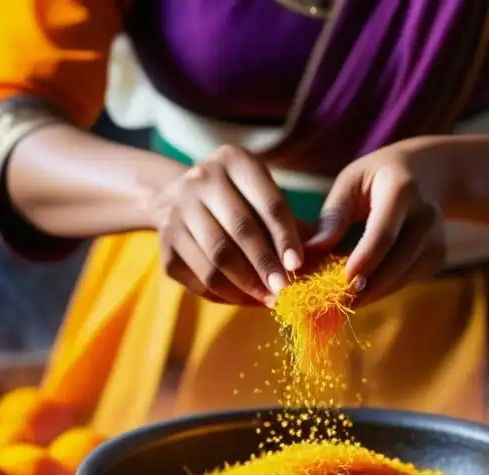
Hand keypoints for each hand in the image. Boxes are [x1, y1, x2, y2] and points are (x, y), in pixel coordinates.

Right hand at [152, 145, 303, 305]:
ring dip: (246, 285)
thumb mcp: (264, 196)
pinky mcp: (165, 246)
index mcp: (234, 160)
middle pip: (238, 231)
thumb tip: (323, 256)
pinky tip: (246, 299)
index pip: (267, 203)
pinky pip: (198, 279)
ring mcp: (177, 212)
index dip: (284, 237)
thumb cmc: (240, 201)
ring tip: (267, 299)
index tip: (298, 265)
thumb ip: (292, 224)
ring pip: (216, 260)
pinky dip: (225, 295)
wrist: (179, 198)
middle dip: (265, 265)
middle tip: (284, 289)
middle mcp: (200, 180)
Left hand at [306, 140, 447, 304]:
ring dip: (371, 293)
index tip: (341, 283)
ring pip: (401, 277)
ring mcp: (436, 239)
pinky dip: (383, 289)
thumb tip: (313, 249)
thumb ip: (333, 214)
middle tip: (334, 302)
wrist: (430, 174)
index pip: (384, 233)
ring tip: (341, 300)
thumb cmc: (378, 176)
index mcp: (401, 191)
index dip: (364, 261)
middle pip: (396, 262)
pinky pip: (406, 281)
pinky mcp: (438, 258)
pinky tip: (363, 288)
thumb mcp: (351, 181)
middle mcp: (426, 216)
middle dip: (365, 286)